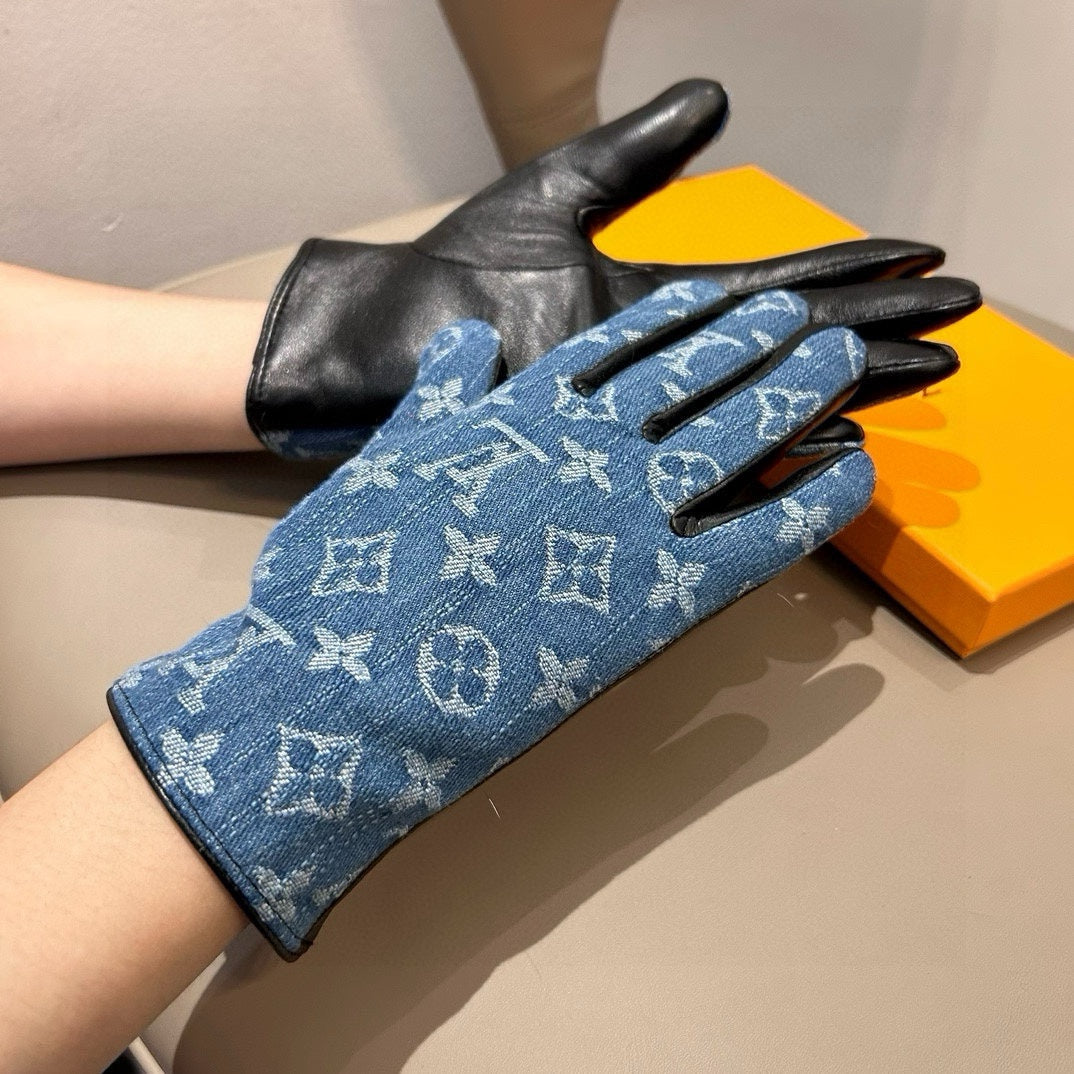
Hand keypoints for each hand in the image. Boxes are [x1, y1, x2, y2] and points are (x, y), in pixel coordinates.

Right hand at [113, 280, 876, 956]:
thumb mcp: (382, 460)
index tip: (723, 294)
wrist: (354, 684)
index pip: (621, 345)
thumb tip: (467, 339)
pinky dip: (818, 502)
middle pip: (695, 376)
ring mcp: (634, 515)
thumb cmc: (353, 574)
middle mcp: (590, 445)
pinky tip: (856, 472)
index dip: (680, 318)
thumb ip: (439, 396)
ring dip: (797, 392)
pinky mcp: (666, 595)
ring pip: (739, 435)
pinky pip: (766, 537)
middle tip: (804, 314)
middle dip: (754, 340)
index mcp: (523, 408)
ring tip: (842, 359)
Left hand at [246, 78, 979, 457]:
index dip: (847, 268)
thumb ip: (638, 153)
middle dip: (876, 324)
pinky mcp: (613, 451)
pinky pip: (709, 452)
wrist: (389, 338)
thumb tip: (719, 97)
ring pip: (764, 393)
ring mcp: (640, 409)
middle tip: (958, 315)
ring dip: (849, 381)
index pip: (773, 286)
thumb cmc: (460, 268)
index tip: (919, 256)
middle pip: (788, 341)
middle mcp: (660, 362)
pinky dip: (775, 445)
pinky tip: (837, 435)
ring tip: (930, 368)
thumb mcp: (558, 196)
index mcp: (655, 304)